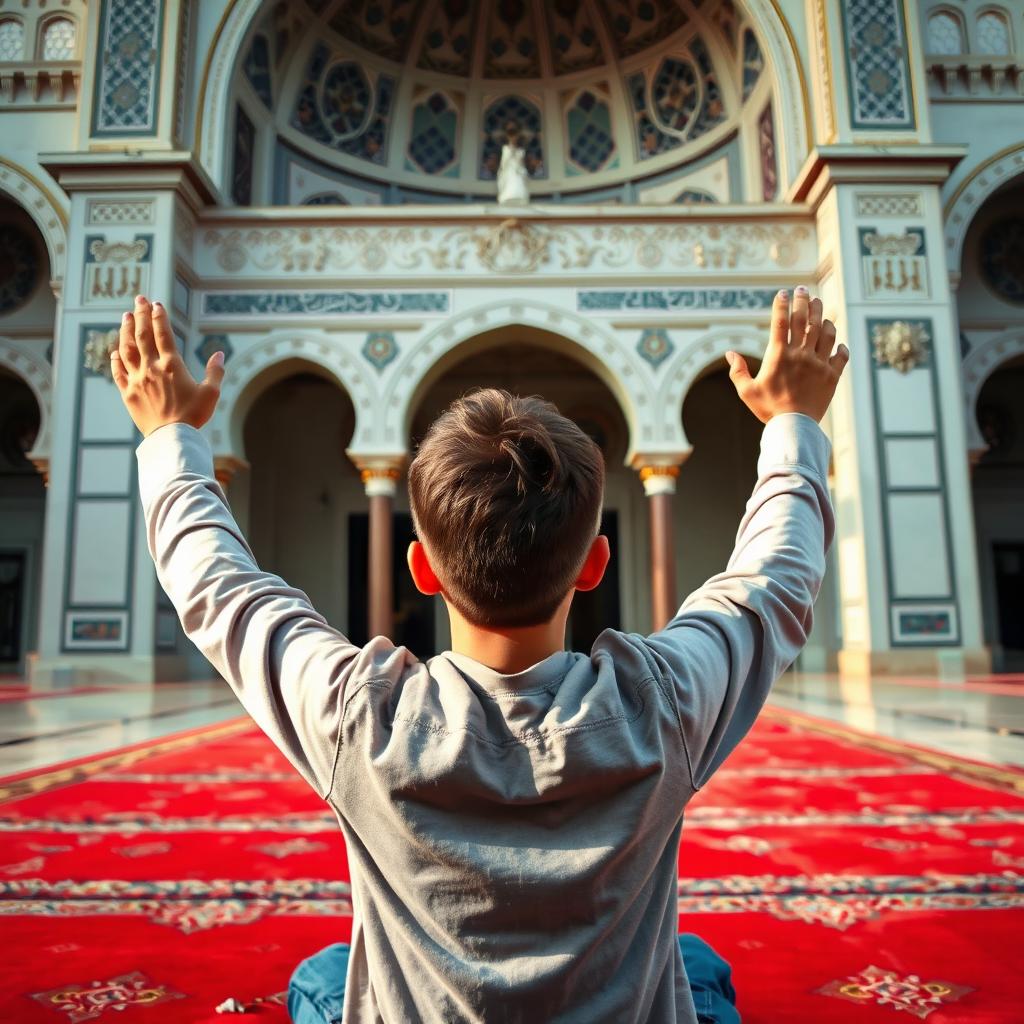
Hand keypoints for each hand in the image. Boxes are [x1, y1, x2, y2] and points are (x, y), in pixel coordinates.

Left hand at [112, 295, 224, 437]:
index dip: (159, 317)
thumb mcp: (211, 393)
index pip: (163, 334)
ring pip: (127, 349)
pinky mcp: (128, 393)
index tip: (156, 304)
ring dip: (125, 331)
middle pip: (142, 335)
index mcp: (172, 366)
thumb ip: (215, 371)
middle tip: (138, 299)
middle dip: (140, 315)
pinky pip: (118, 371)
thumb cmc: (194, 416)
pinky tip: (115, 351)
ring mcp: (136, 380)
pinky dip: (115, 359)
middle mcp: (151, 368)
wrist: (171, 438)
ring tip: (126, 317)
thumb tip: (219, 353)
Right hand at [726, 288, 848, 423]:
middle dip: (804, 301)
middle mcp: (801, 355)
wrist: (794, 428)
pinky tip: (838, 344)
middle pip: (805, 320)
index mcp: (779, 356)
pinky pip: (841, 355)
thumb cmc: (768, 409)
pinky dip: (840, 347)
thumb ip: (737, 371)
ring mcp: (819, 364)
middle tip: (804, 290)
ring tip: (821, 309)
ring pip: (826, 332)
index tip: (783, 292)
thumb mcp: (747, 391)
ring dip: (823, 317)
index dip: (781, 305)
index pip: (780, 323)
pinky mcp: (832, 375)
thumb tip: (729, 353)